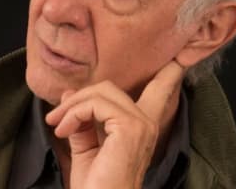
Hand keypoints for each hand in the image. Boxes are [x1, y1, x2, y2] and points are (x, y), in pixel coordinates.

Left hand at [45, 59, 184, 188]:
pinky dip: (73, 113)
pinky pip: (95, 104)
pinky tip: (64, 130)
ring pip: (101, 92)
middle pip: (110, 87)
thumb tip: (69, 94)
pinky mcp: (130, 127)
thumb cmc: (95, 185)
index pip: (160, 91)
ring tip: (58, 126)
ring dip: (72, 106)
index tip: (178, 59)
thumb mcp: (86, 147)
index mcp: (142, 126)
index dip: (168, 74)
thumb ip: (82, 119)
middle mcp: (147, 122)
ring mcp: (141, 124)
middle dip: (80, 96)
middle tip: (57, 118)